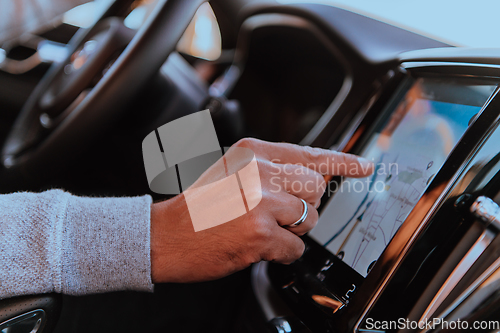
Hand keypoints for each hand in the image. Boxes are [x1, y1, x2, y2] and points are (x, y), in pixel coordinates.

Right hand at [150, 138, 373, 282]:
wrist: (164, 235)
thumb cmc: (197, 207)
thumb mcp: (233, 171)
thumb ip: (272, 169)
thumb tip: (314, 176)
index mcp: (253, 152)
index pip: (309, 153)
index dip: (342, 161)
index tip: (364, 166)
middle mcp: (259, 171)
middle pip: (315, 188)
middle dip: (303, 206)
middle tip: (276, 214)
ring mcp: (261, 202)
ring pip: (310, 219)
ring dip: (291, 230)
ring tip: (259, 228)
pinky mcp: (260, 233)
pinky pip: (296, 248)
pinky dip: (282, 252)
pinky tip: (257, 245)